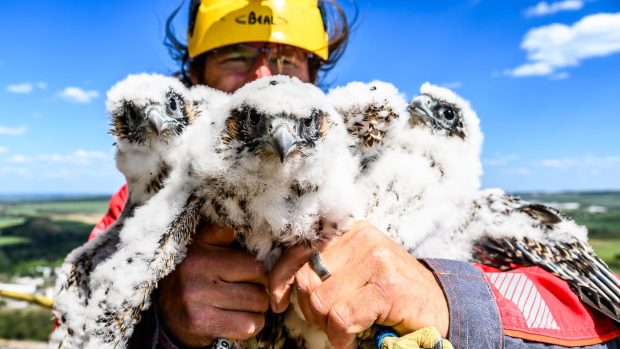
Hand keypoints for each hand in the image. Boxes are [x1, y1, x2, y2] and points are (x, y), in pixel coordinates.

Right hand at [157, 222, 268, 346]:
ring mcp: (196, 303)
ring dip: (257, 310)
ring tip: (245, 306)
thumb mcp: (199, 247)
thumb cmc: (193, 276)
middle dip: (260, 292)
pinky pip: (246, 327)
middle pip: (257, 287)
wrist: (166, 313)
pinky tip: (240, 320)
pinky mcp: (199, 324)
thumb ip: (217, 234)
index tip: (253, 277)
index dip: (260, 273)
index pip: (253, 265)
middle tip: (251, 293)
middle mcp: (195, 277)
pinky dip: (251, 325)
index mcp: (199, 254)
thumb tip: (233, 231)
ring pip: (255, 307)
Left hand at [269, 221, 448, 348]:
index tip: (279, 301)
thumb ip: (325, 269)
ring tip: (344, 330)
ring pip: (321, 301)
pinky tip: (352, 338)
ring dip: (327, 327)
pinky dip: (341, 336)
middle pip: (307, 279)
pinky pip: (341, 317)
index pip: (299, 249)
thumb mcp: (355, 271)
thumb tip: (283, 286)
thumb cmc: (391, 291)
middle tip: (329, 323)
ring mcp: (376, 260)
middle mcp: (362, 238)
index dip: (281, 277)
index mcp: (350, 232)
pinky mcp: (387, 286)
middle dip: (309, 310)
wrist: (438, 305)